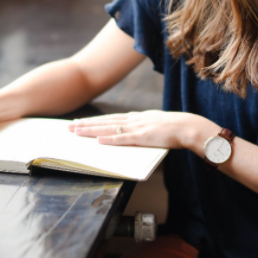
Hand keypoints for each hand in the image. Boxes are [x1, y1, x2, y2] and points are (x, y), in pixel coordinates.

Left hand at [68, 110, 207, 148]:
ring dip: (91, 130)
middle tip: (69, 127)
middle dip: (86, 124)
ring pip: (109, 128)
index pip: (110, 118)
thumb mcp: (154, 124)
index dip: (94, 121)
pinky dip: (109, 139)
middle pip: (104, 121)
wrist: (187, 127)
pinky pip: (123, 139)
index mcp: (136, 117)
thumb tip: (132, 133)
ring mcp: (136, 128)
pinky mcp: (142, 137)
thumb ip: (142, 128)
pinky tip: (98, 140)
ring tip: (77, 132)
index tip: (80, 122)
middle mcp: (133, 120)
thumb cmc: (173, 128)